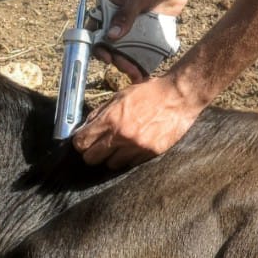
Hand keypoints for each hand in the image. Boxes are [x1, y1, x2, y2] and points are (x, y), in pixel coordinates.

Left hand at [71, 73, 203, 168]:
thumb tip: (85, 127)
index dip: (80, 142)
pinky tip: (133, 146)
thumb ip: (101, 113)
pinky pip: (130, 164)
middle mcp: (122, 135)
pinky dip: (128, 158)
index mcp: (111, 119)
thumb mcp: (120, 96)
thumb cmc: (149, 93)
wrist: (178, 97)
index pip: (82, 142)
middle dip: (91, 153)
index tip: (82, 141)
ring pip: (111, 165)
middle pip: (92, 159)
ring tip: (117, 146)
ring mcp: (137, 147)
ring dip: (111, 157)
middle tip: (96, 147)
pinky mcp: (151, 154)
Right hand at [94, 0, 194, 81]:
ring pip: (127, 51)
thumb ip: (126, 15)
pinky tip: (146, 72)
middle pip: (111, 46)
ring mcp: (134, 28)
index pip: (96, 29)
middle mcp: (119, 20)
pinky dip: (143, 61)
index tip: (106, 57)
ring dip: (129, 64)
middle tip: (127, 68)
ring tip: (137, 75)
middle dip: (117, 59)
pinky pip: (143, 50)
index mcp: (109, 7)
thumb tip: (111, 36)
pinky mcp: (149, 33)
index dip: (97, 45)